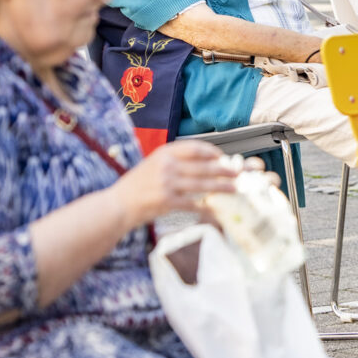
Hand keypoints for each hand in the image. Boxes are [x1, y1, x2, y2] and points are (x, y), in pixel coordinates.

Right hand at [107, 140, 239, 227]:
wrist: (118, 204)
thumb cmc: (138, 185)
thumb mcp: (155, 163)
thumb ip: (177, 161)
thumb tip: (208, 162)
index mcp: (164, 153)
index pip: (195, 148)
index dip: (213, 153)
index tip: (224, 157)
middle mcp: (166, 166)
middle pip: (203, 166)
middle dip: (225, 170)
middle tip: (239, 172)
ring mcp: (166, 183)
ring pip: (202, 184)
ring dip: (221, 187)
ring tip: (235, 188)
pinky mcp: (166, 201)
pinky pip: (192, 203)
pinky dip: (205, 207)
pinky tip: (216, 209)